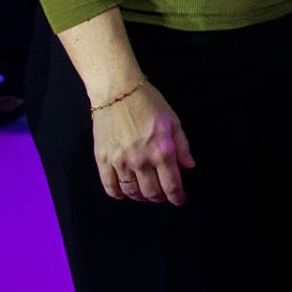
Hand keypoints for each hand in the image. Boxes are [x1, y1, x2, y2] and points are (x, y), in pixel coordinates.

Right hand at [92, 82, 196, 204]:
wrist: (117, 92)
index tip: (179, 200)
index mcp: (162, 151)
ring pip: (131, 192)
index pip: (172, 184)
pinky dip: (118, 194)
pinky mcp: (103, 160)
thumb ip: (182, 147)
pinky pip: (109, 186)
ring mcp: (120, 162)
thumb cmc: (149, 103)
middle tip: (163, 195)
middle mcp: (141, 160)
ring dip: (141, 197)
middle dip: (160, 198)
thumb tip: (188, 167)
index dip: (177, 196)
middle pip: (151, 192)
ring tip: (146, 194)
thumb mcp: (173, 121)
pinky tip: (124, 194)